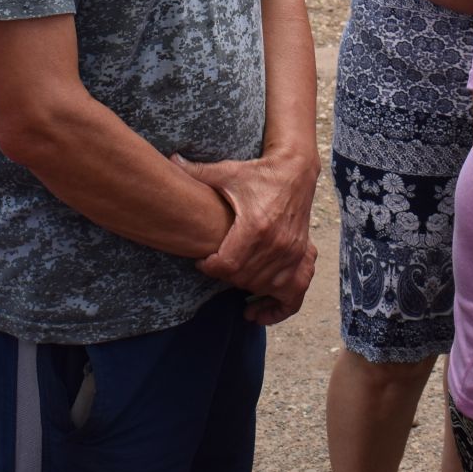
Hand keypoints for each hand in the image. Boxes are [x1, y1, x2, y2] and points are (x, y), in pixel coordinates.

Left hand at [175, 151, 317, 319]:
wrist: (295, 171)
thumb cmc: (258, 173)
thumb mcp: (227, 172)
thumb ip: (197, 171)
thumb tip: (170, 159)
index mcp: (256, 227)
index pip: (227, 266)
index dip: (210, 267)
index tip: (202, 262)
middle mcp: (277, 245)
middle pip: (242, 279)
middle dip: (225, 277)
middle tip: (215, 269)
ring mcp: (292, 254)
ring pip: (263, 288)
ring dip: (245, 289)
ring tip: (231, 286)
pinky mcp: (302, 258)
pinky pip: (293, 295)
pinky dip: (277, 309)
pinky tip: (258, 312)